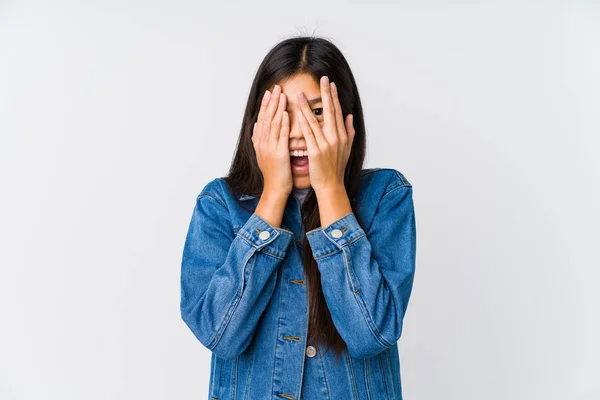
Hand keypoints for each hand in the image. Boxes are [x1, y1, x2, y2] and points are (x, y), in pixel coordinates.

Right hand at [252, 84, 292, 195]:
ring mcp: (269, 148)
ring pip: (273, 124)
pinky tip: (286, 113)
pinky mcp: (278, 154)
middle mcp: (262, 143)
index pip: (262, 119)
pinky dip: (283, 124)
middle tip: (275, 87)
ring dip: (277, 108)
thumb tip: (257, 125)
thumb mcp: (264, 154)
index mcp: (260, 142)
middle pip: (266, 118)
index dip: (266, 104)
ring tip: (281, 95)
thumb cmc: (274, 173)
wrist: (275, 189)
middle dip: (271, 102)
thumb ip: (260, 138)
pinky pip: (281, 136)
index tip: (269, 92)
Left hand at [296, 75, 354, 193]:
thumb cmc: (336, 168)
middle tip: (322, 79)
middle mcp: (336, 138)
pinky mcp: (316, 151)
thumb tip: (350, 116)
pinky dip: (303, 122)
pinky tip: (297, 113)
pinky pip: (308, 133)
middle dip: (326, 94)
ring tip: (300, 93)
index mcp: (343, 136)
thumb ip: (349, 131)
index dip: (334, 97)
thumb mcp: (347, 149)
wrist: (331, 185)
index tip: (330, 84)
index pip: (338, 112)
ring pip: (315, 120)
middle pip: (330, 111)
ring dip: (307, 106)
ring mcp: (326, 144)